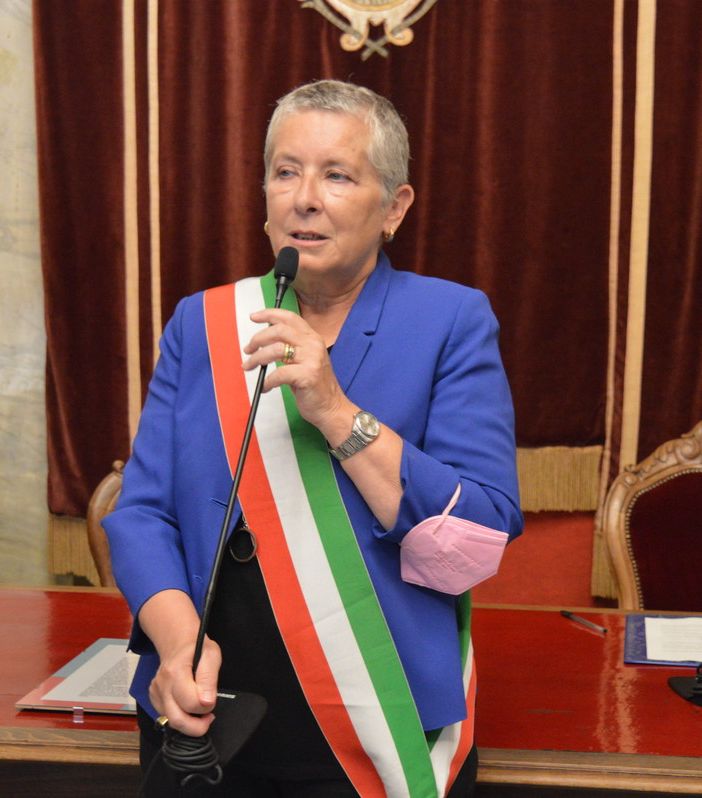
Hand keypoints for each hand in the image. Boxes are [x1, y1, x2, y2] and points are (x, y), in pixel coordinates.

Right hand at [148, 634, 221, 737]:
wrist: (178, 643)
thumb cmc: (196, 648)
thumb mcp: (211, 655)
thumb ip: (209, 679)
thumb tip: (207, 702)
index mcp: (176, 671)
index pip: (190, 702)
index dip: (206, 706)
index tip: (212, 699)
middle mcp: (163, 684)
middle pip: (177, 719)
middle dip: (197, 726)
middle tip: (208, 717)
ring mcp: (156, 692)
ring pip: (171, 721)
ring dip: (189, 722)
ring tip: (199, 709)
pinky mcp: (154, 698)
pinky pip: (167, 717)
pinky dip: (180, 716)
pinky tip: (187, 705)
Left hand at [242, 308, 345, 431]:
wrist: (331, 407)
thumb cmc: (315, 386)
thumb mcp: (305, 360)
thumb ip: (291, 347)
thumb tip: (264, 341)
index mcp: (312, 338)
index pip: (289, 318)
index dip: (269, 314)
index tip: (254, 317)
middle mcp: (313, 344)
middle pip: (279, 330)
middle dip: (258, 338)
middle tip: (248, 349)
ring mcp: (312, 359)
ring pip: (276, 350)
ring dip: (257, 358)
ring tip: (249, 366)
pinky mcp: (308, 375)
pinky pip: (279, 374)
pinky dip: (267, 381)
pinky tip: (265, 387)